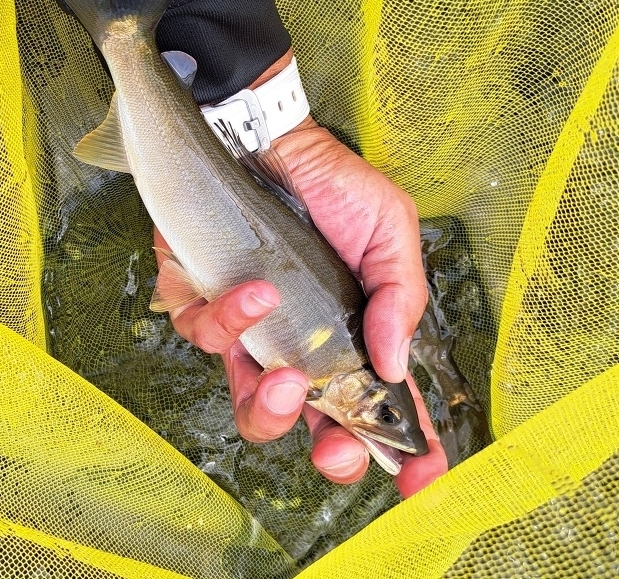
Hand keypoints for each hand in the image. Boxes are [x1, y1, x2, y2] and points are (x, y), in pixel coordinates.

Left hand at [155, 55, 446, 494]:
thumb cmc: (330, 185)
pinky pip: (202, 336)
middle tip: (324, 433)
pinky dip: (227, 318)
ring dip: (267, 393)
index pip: (377, 409)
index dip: (400, 452)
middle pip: (302, 425)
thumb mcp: (388, 231)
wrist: (265, 135)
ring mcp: (247, 332)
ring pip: (245, 397)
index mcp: (351, 339)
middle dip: (316, 444)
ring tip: (283, 349)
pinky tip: (251, 288)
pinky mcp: (199, 302)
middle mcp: (298, 346)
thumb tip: (390, 366)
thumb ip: (398, 298)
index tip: (420, 482)